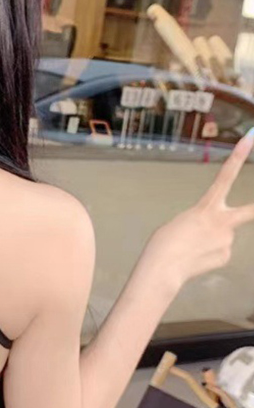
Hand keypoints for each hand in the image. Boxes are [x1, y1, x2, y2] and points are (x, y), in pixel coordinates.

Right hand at [142, 129, 253, 292]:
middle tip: (251, 208)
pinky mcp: (225, 256)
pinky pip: (218, 252)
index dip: (238, 157)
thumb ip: (201, 220)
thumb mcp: (180, 223)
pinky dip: (207, 255)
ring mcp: (226, 240)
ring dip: (209, 241)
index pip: (225, 177)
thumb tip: (216, 232)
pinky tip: (194, 260)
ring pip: (221, 237)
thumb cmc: (163, 244)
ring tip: (189, 250)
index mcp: (206, 208)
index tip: (249, 139)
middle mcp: (222, 222)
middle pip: (250, 210)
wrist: (163, 269)